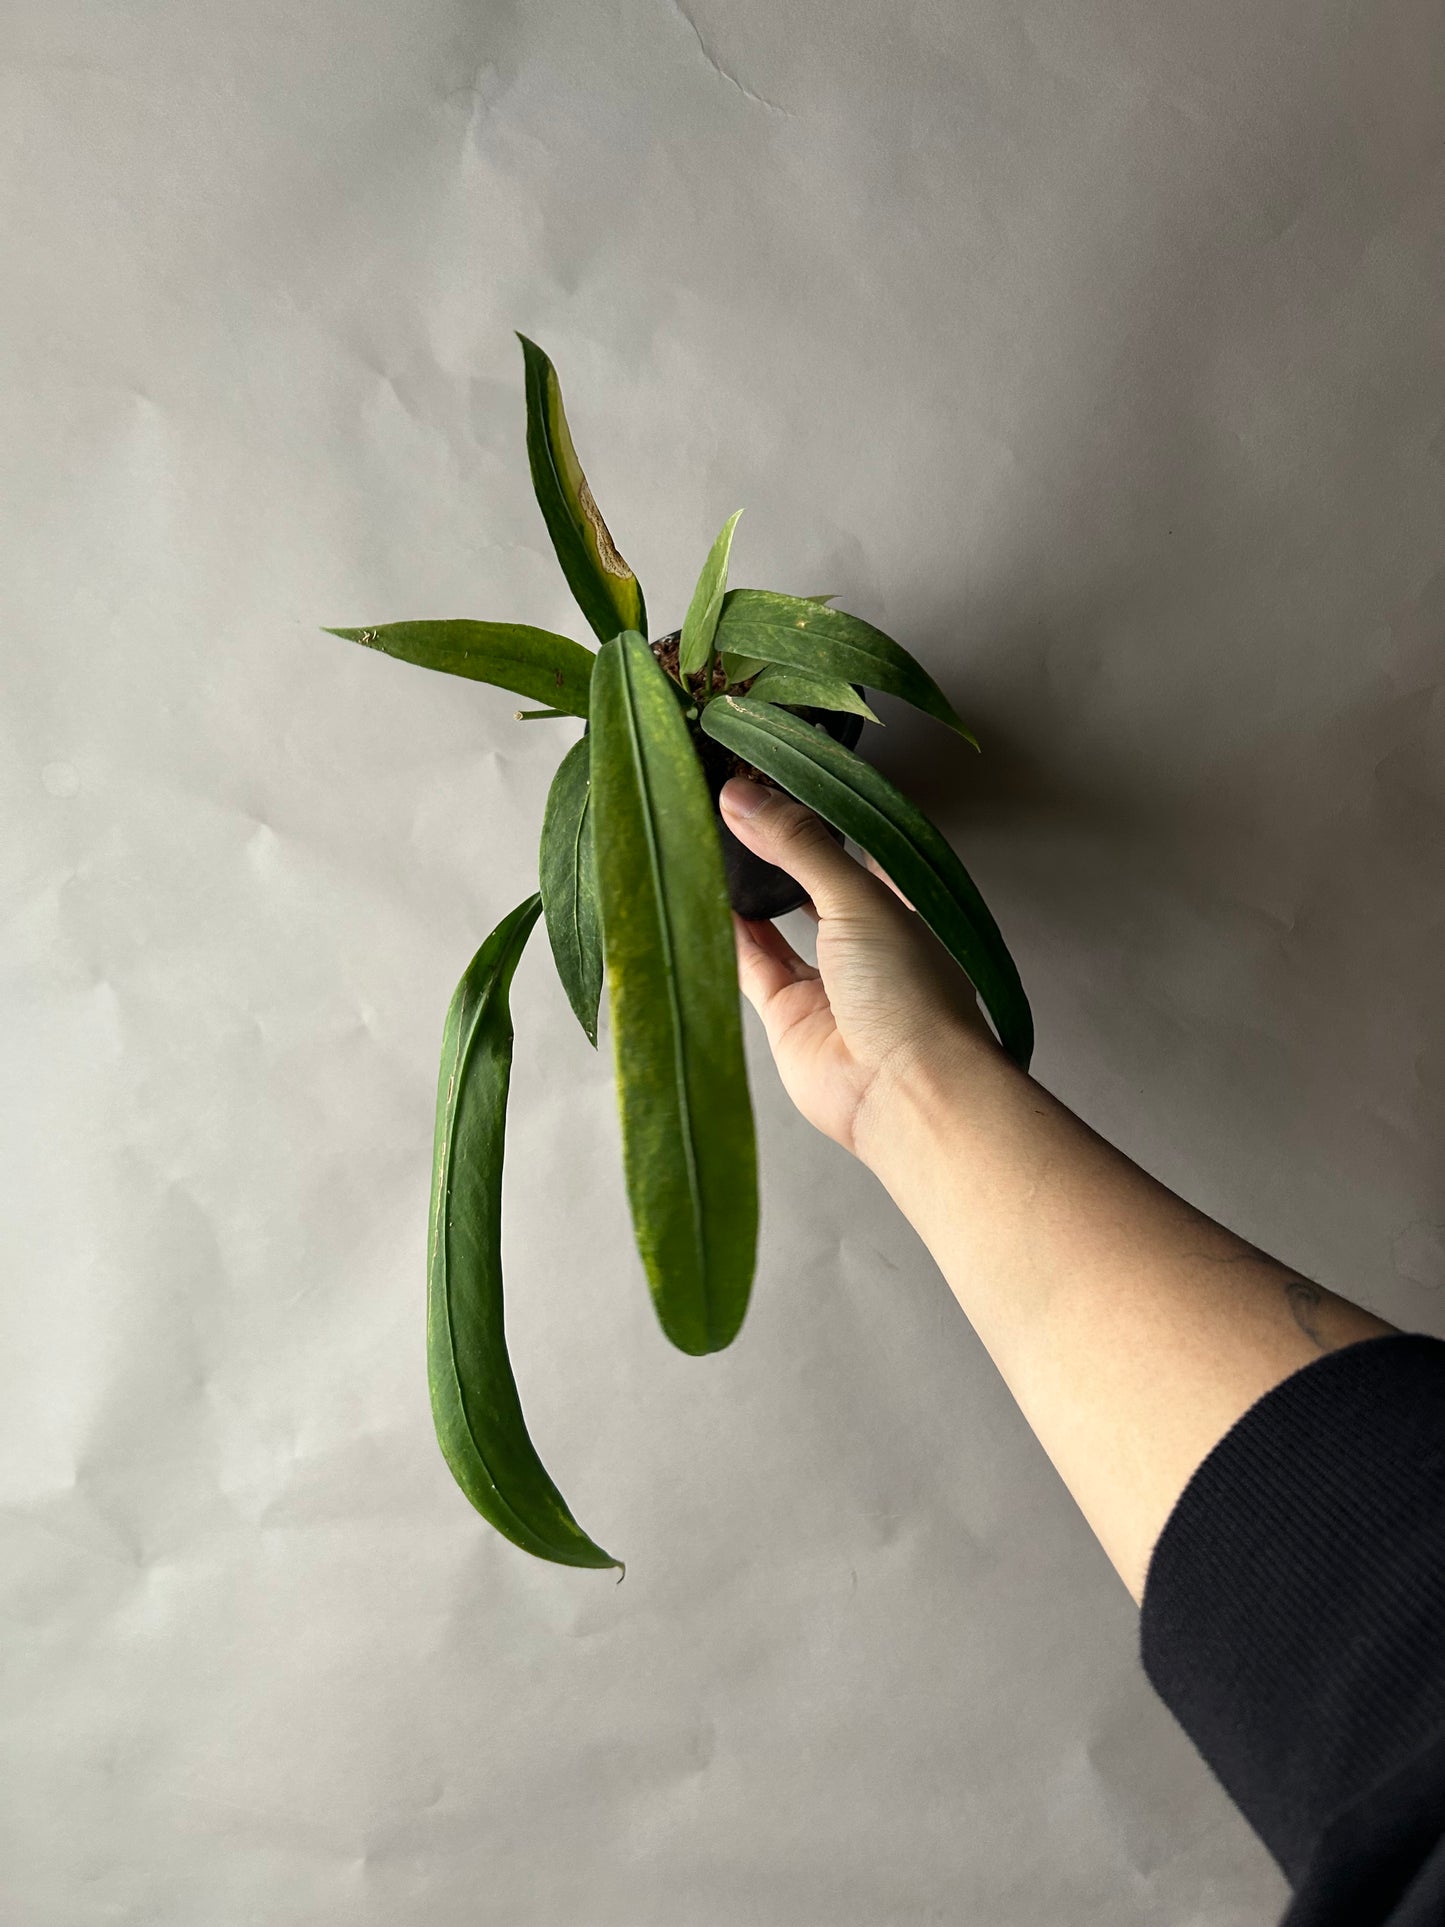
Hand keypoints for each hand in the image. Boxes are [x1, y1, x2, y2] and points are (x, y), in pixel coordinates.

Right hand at [720, 777, 993, 1159]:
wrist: (904, 1092)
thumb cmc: (908, 993)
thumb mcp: (857, 898)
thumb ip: (799, 846)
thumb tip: (743, 794)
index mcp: (901, 905)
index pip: (854, 845)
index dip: (815, 815)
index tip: (769, 778)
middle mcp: (865, 940)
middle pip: (811, 882)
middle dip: (775, 850)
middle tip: (730, 805)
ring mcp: (826, 981)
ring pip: (777, 924)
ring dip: (746, 891)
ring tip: (707, 842)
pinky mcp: (789, 1017)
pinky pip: (751, 966)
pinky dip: (727, 937)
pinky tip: (702, 902)